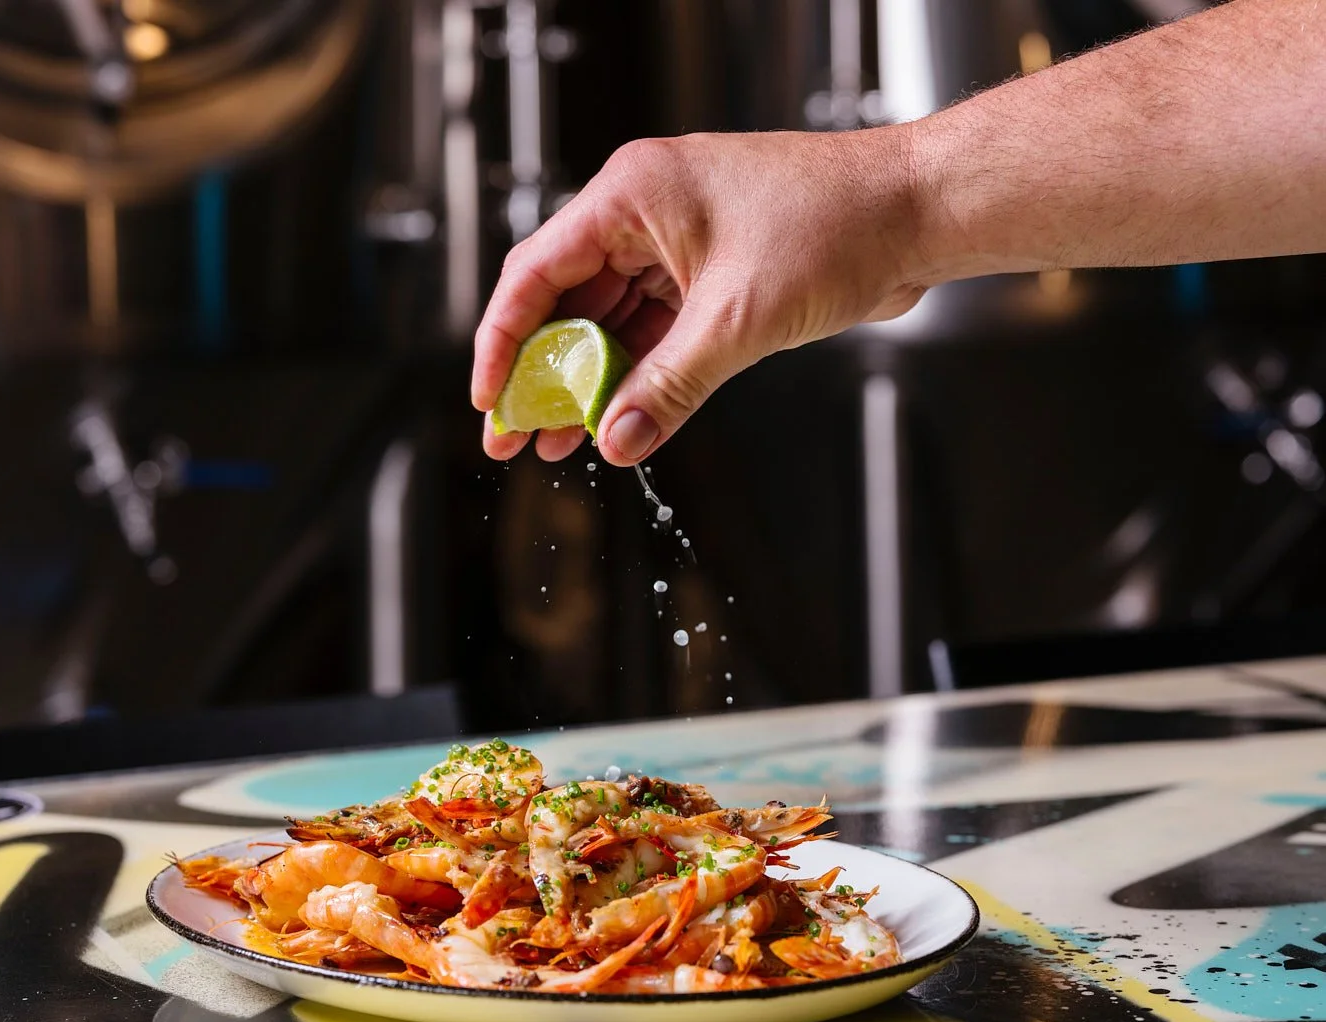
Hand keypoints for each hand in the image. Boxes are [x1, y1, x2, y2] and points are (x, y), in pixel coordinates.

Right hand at [470, 128, 928, 465]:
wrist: (919, 213)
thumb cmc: (839, 226)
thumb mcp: (737, 320)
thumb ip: (669, 387)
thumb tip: (617, 441)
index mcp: (632, 194)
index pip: (536, 272)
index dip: (503, 341)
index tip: (488, 399)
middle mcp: (645, 213)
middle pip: (566, 301)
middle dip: (541, 373)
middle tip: (514, 435)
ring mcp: (678, 243)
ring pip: (609, 321)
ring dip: (586, 382)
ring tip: (557, 442)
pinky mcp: (711, 274)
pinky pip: (654, 330)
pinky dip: (636, 374)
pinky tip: (616, 417)